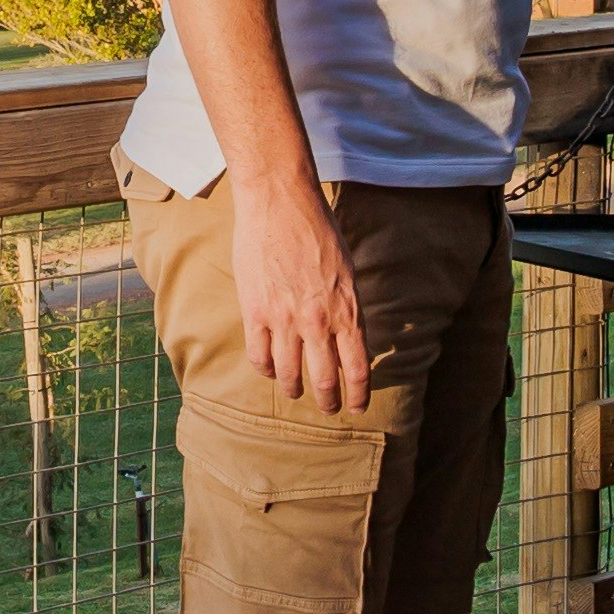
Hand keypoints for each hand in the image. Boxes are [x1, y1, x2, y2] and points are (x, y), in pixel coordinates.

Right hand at [232, 172, 373, 413]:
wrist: (279, 204)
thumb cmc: (318, 230)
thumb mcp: (347, 271)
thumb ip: (347, 307)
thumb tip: (348, 336)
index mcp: (347, 311)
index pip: (357, 368)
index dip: (358, 394)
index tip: (357, 407)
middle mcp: (318, 322)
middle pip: (324, 379)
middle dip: (329, 401)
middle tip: (330, 409)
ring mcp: (284, 320)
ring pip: (289, 374)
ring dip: (295, 390)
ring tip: (296, 393)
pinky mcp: (255, 313)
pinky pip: (259, 356)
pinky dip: (267, 370)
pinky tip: (271, 371)